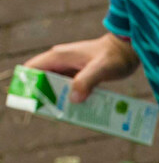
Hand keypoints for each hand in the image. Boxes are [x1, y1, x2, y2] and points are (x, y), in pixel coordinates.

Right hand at [23, 33, 138, 102]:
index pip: (32, 69)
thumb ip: (86, 81)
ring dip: (57, 98)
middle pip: (42, 79)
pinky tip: (76, 108)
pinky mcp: (80, 73)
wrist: (128, 49)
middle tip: (49, 112)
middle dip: (43, 95)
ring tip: (62, 113)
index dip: (27, 83)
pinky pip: (69, 87)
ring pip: (56, 84)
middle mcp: (61, 60)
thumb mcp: (101, 69)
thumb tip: (73, 99)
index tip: (29, 100)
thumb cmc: (115, 56)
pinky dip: (70, 96)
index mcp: (59, 56)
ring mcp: (70, 67)